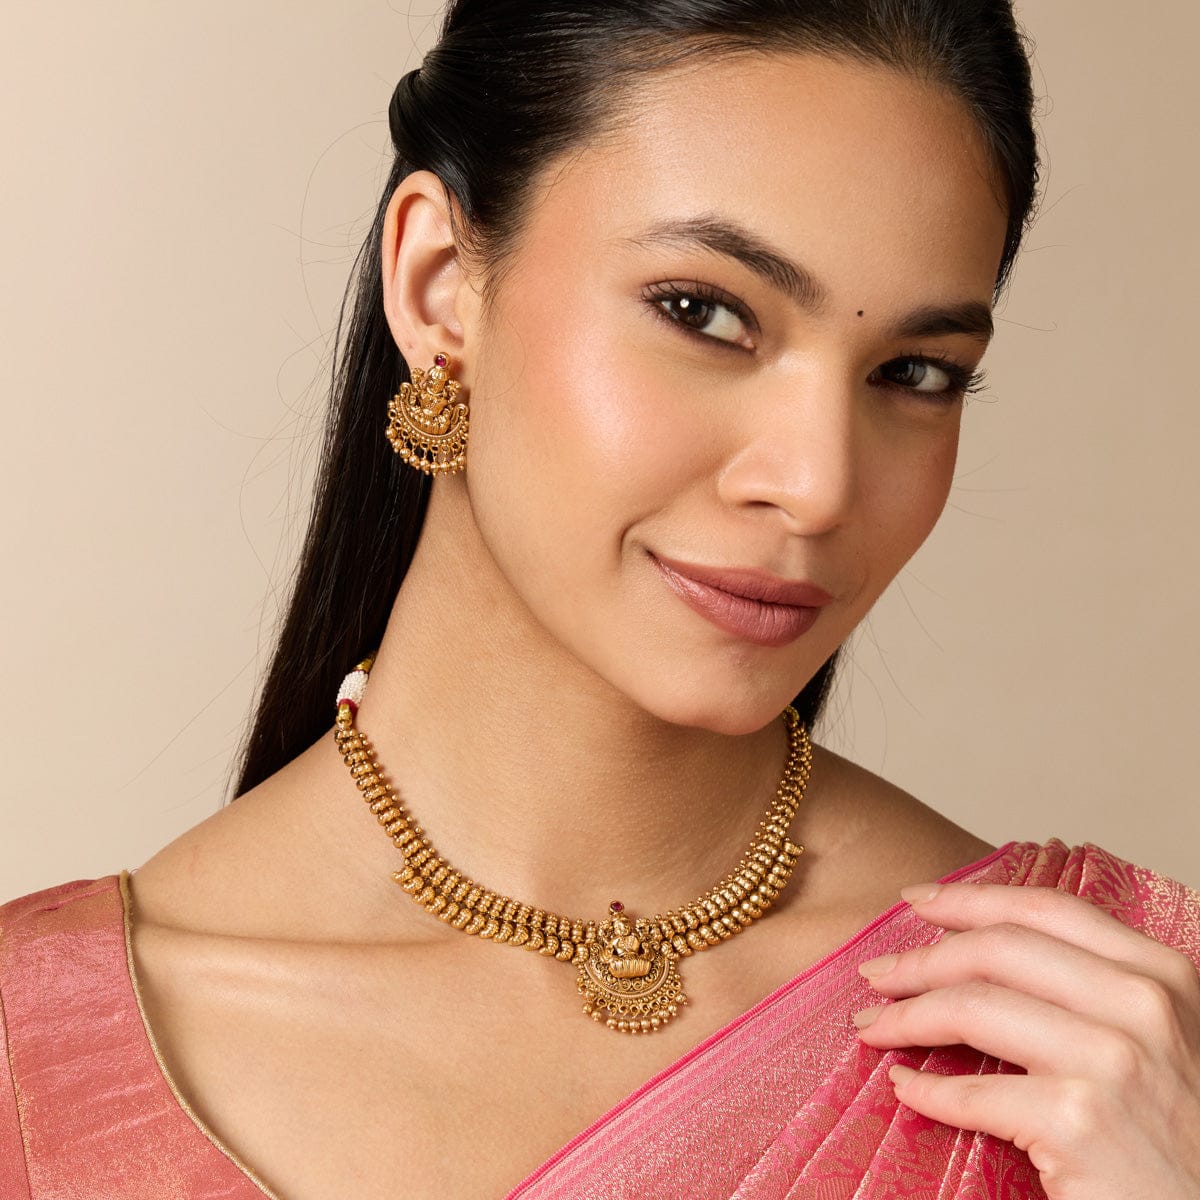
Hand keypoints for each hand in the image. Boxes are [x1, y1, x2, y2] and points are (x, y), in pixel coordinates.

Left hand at [852, 882, 1199, 1199]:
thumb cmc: (1183, 1135)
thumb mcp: (1160, 1036)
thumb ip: (1094, 987)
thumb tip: (987, 950)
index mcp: (1161, 973)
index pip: (1046, 910)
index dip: (969, 899)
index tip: (916, 900)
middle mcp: (1141, 1005)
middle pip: (997, 950)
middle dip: (920, 958)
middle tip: (877, 974)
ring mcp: (1111, 1061)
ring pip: (973, 1008)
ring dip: (906, 1015)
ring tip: (873, 1024)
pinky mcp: (1078, 1123)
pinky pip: (972, 1093)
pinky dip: (925, 1090)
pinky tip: (906, 1087)